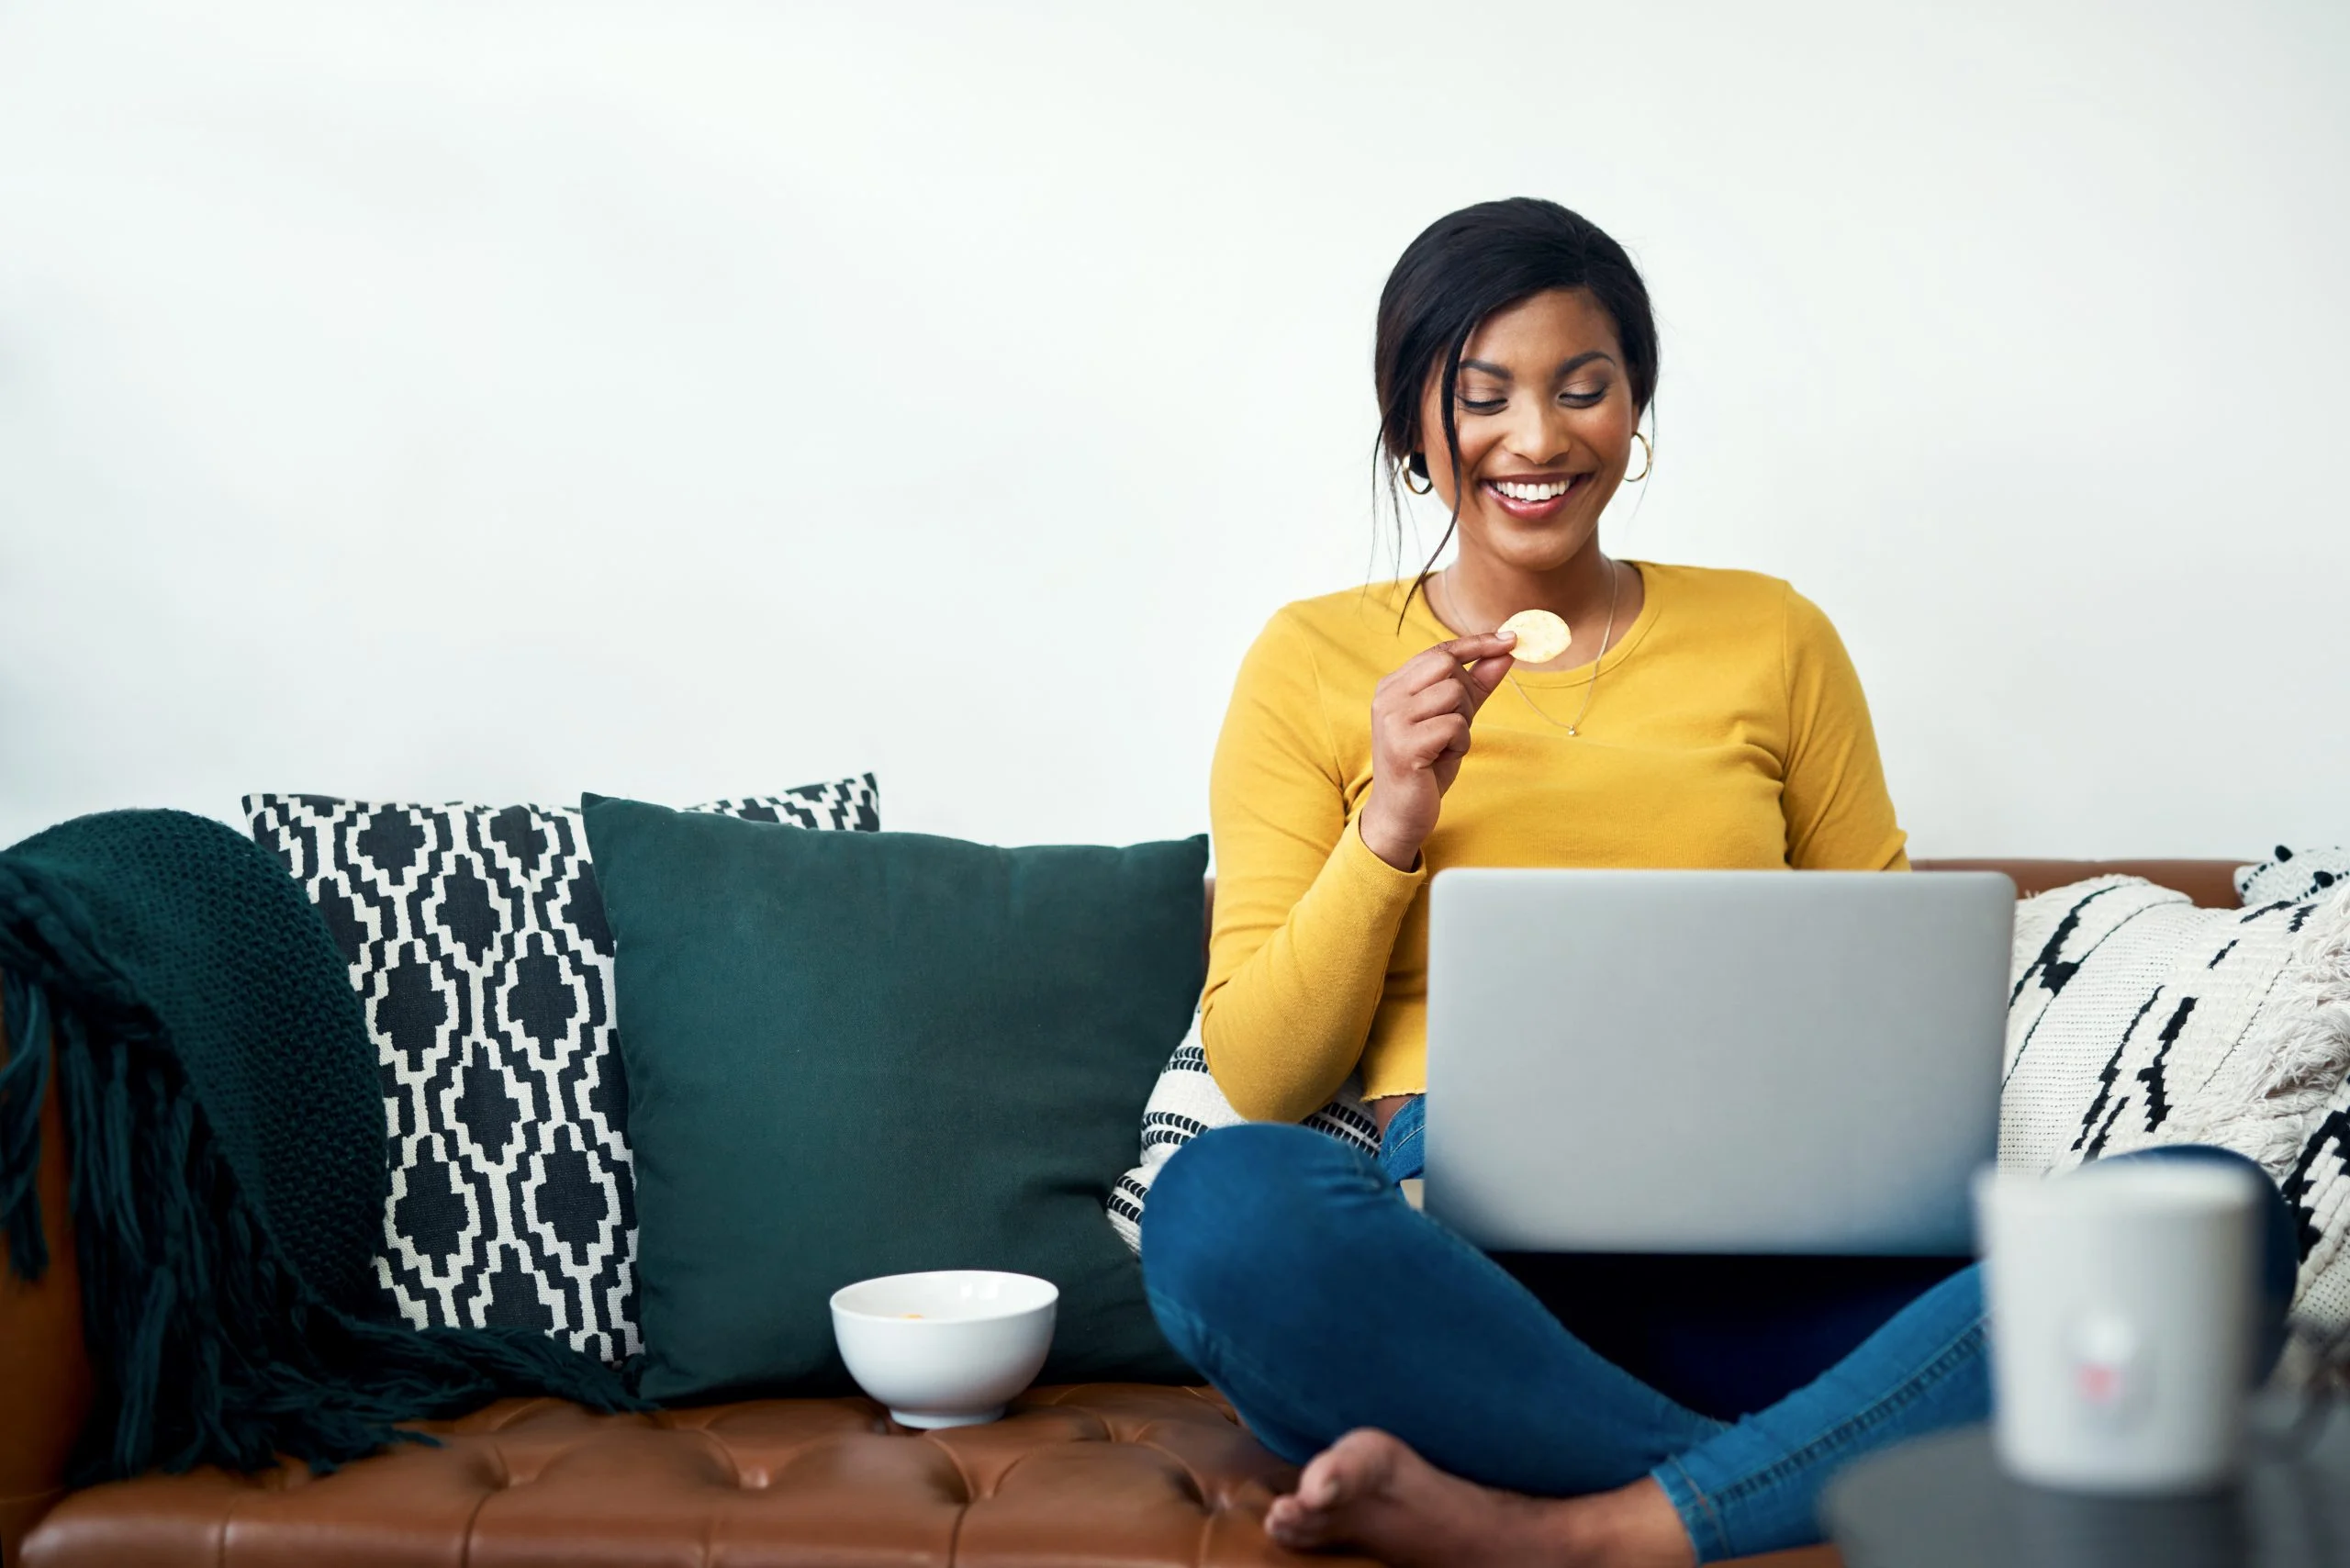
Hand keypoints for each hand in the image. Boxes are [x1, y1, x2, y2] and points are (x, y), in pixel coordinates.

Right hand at [1358, 633, 1514, 870]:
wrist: (1401, 811)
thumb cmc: (1427, 763)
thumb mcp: (1455, 718)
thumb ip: (1477, 685)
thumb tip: (1506, 652)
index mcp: (1394, 685)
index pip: (1439, 651)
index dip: (1477, 643)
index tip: (1511, 638)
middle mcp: (1388, 697)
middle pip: (1447, 666)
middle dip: (1465, 694)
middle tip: (1456, 724)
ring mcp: (1392, 719)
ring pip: (1454, 694)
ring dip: (1463, 723)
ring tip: (1445, 745)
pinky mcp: (1404, 744)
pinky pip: (1454, 726)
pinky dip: (1460, 743)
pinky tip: (1442, 758)